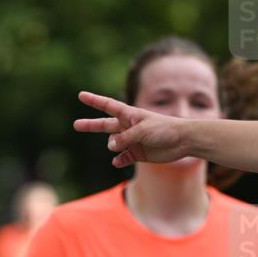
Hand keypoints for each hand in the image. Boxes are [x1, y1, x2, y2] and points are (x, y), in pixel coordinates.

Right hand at [73, 91, 195, 166]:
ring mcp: (132, 140)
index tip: (81, 95)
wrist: (182, 141)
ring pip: (113, 144)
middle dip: (90, 125)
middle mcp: (128, 126)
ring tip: (122, 146)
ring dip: (114, 146)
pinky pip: (122, 158)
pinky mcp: (137, 153)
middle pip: (104, 125)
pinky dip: (119, 160)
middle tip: (75, 125)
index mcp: (129, 114)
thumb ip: (125, 138)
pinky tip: (118, 161)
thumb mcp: (142, 130)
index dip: (94, 101)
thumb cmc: (164, 129)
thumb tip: (110, 146)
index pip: (107, 106)